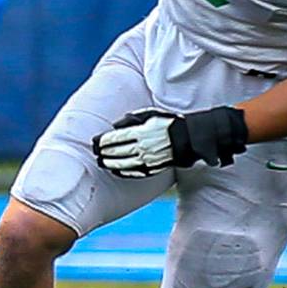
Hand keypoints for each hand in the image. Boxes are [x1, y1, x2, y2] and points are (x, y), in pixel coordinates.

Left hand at [92, 105, 248, 177]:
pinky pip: (135, 172)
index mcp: (141, 132)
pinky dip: (123, 172)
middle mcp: (143, 147)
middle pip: (117, 152)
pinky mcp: (155, 168)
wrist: (192, 137)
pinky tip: (115, 170)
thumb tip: (115, 126)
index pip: (115, 138)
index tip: (94, 142)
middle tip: (94, 152)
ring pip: (124, 163)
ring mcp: (149, 159)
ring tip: (101, 162)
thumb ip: (132, 119)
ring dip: (110, 163)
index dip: (102, 141)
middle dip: (103, 152)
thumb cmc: (170, 123)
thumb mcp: (150, 115)